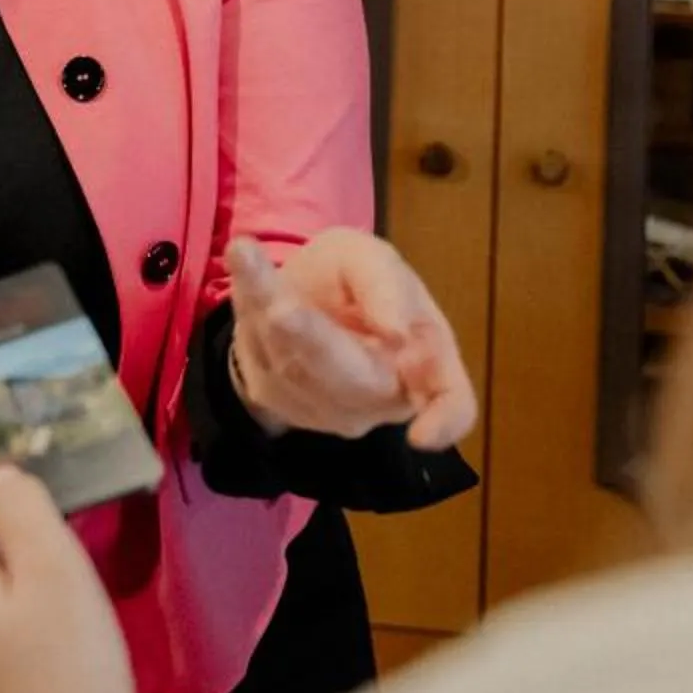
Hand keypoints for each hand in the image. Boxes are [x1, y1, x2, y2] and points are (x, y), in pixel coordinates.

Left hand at [227, 229, 477, 448]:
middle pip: (352, 382)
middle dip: (315, 342)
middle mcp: (378, 395)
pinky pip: (259, 355)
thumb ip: (386, 284)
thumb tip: (395, 330)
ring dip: (268, 313)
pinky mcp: (276, 398)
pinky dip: (247, 302)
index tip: (424, 436)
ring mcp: (324, 409)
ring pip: (294, 365)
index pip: (453, 404)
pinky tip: (240, 258)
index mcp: (426, 361)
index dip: (445, 423)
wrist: (297, 297)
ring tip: (246, 257)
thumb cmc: (355, 283)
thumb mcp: (374, 260)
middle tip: (282, 308)